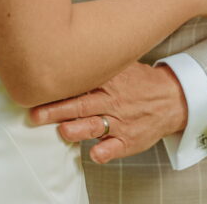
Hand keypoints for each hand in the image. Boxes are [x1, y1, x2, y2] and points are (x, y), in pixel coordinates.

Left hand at [30, 62, 187, 163]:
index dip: (59, 86)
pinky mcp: (129, 141)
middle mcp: (112, 100)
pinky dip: (105, 151)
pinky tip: (94, 153)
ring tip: (63, 131)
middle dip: (57, 110)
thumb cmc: (138, 82)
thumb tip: (63, 52)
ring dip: (78, 129)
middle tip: (36, 115)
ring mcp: (121, 122)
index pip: (80, 81)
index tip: (38, 87)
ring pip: (96, 126)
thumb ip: (93, 64)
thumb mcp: (119, 66)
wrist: (171, 99)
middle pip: (81, 104)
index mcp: (108, 80)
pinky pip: (116, 148)